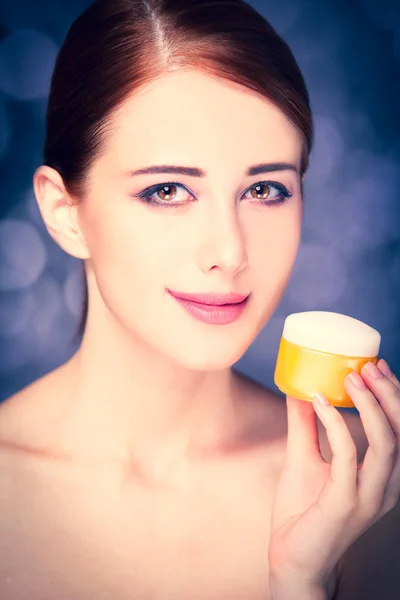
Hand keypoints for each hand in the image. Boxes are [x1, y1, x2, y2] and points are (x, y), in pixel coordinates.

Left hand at [268, 358, 399, 590]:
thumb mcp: (304, 457)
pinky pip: (347, 455)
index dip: (395, 397)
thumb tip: (301, 389)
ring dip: (372, 405)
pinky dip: (336, 423)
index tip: (377, 367)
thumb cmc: (302, 511)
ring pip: (387, 443)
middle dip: (391, 395)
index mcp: (382, 477)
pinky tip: (319, 401)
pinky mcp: (345, 502)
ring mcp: (368, 496)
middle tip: (369, 367)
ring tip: (351, 377)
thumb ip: (307, 425)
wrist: (291, 558)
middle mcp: (384, 487)